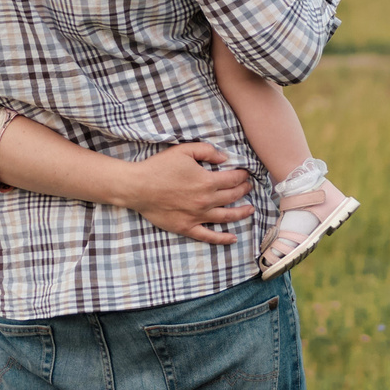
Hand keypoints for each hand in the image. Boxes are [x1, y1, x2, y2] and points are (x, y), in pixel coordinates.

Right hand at [114, 142, 252, 245]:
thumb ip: (207, 151)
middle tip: (249, 187)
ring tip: (250, 209)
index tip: (246, 174)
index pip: (233, 179)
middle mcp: (206, 200)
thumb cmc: (159, 167)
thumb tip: (225, 158)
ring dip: (241, 213)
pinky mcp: (187, 227)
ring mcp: (198, 216)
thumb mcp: (184, 150)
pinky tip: (232, 238)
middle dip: (244, 190)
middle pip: (233, 196)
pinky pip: (208, 236)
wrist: (138, 187)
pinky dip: (222, 239)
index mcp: (207, 181)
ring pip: (226, 217)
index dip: (242, 176)